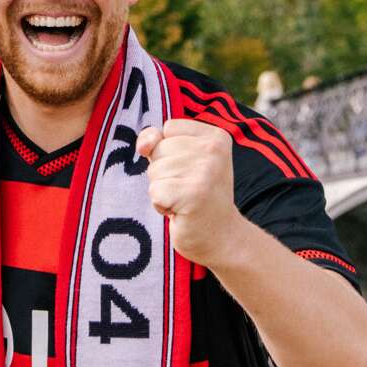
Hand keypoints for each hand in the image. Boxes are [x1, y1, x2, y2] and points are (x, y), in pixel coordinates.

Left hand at [135, 119, 243, 269]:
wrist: (223, 238)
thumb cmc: (198, 197)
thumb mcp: (182, 160)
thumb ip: (158, 141)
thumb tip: (143, 146)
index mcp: (216, 136)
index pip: (168, 128)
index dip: (168, 152)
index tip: (191, 171)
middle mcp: (214, 149)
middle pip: (159, 149)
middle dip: (164, 173)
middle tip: (188, 189)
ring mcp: (206, 171)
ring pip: (154, 171)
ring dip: (163, 190)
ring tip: (186, 200)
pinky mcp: (193, 194)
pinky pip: (154, 191)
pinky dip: (161, 205)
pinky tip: (181, 211)